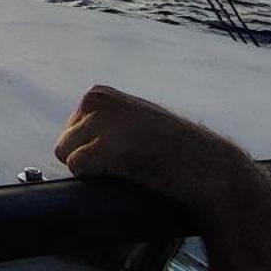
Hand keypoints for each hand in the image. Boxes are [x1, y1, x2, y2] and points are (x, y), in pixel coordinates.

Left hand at [54, 83, 260, 220]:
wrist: (207, 165)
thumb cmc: (170, 148)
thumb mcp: (132, 120)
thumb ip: (103, 122)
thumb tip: (65, 145)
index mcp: (98, 93)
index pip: (69, 131)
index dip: (91, 149)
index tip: (122, 153)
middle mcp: (94, 100)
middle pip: (63, 143)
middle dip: (88, 158)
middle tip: (125, 163)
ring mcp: (99, 120)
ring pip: (66, 155)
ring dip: (93, 169)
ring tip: (127, 166)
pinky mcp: (105, 145)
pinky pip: (77, 167)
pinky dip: (94, 177)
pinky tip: (123, 173)